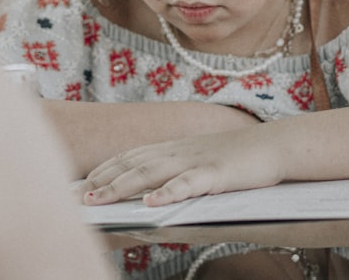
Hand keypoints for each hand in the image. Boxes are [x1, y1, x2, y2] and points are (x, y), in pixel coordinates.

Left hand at [81, 126, 283, 206]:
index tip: (78, 184)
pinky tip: (151, 202)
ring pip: (151, 173)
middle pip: (131, 164)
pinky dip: (168, 192)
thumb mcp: (198, 160)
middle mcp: (177, 151)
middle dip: (101, 180)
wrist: (273, 145)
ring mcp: (195, 161)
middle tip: (75, 196)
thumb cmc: (237, 158)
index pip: (128, 157)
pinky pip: (188, 183)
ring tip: (97, 199)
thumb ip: (173, 171)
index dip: (102, 170)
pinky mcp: (215, 173)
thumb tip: (149, 190)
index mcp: (172, 149)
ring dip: (121, 186)